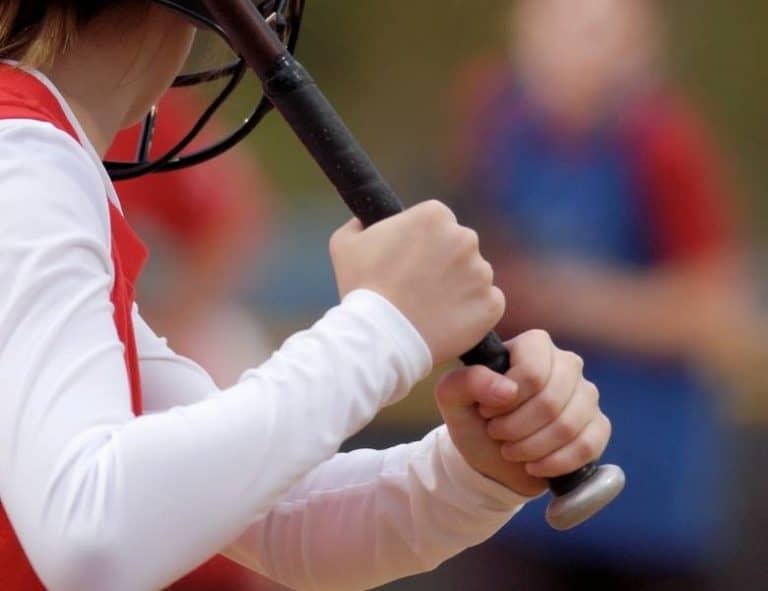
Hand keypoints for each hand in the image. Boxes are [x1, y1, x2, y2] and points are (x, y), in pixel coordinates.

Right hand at [330, 200, 504, 364]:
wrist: (380, 338)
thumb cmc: (361, 289)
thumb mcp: (346, 244)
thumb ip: (360, 223)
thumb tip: (365, 220)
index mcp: (434, 215)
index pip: (438, 223)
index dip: (423, 243)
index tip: (411, 262)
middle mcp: (465, 238)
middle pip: (460, 247)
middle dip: (444, 263)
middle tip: (420, 288)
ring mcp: (482, 272)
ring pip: (474, 275)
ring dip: (459, 288)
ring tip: (430, 308)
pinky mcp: (491, 304)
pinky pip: (488, 303)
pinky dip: (473, 312)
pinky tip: (448, 321)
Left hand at [436, 330, 610, 496]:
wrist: (492, 456)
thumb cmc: (473, 418)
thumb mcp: (452, 398)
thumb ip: (466, 382)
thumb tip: (506, 390)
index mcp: (534, 345)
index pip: (533, 371)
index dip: (507, 401)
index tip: (487, 413)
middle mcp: (566, 363)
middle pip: (551, 401)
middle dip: (517, 428)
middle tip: (497, 434)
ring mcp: (587, 394)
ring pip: (569, 425)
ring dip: (532, 448)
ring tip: (511, 451)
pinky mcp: (598, 426)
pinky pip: (588, 445)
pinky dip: (556, 462)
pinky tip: (534, 465)